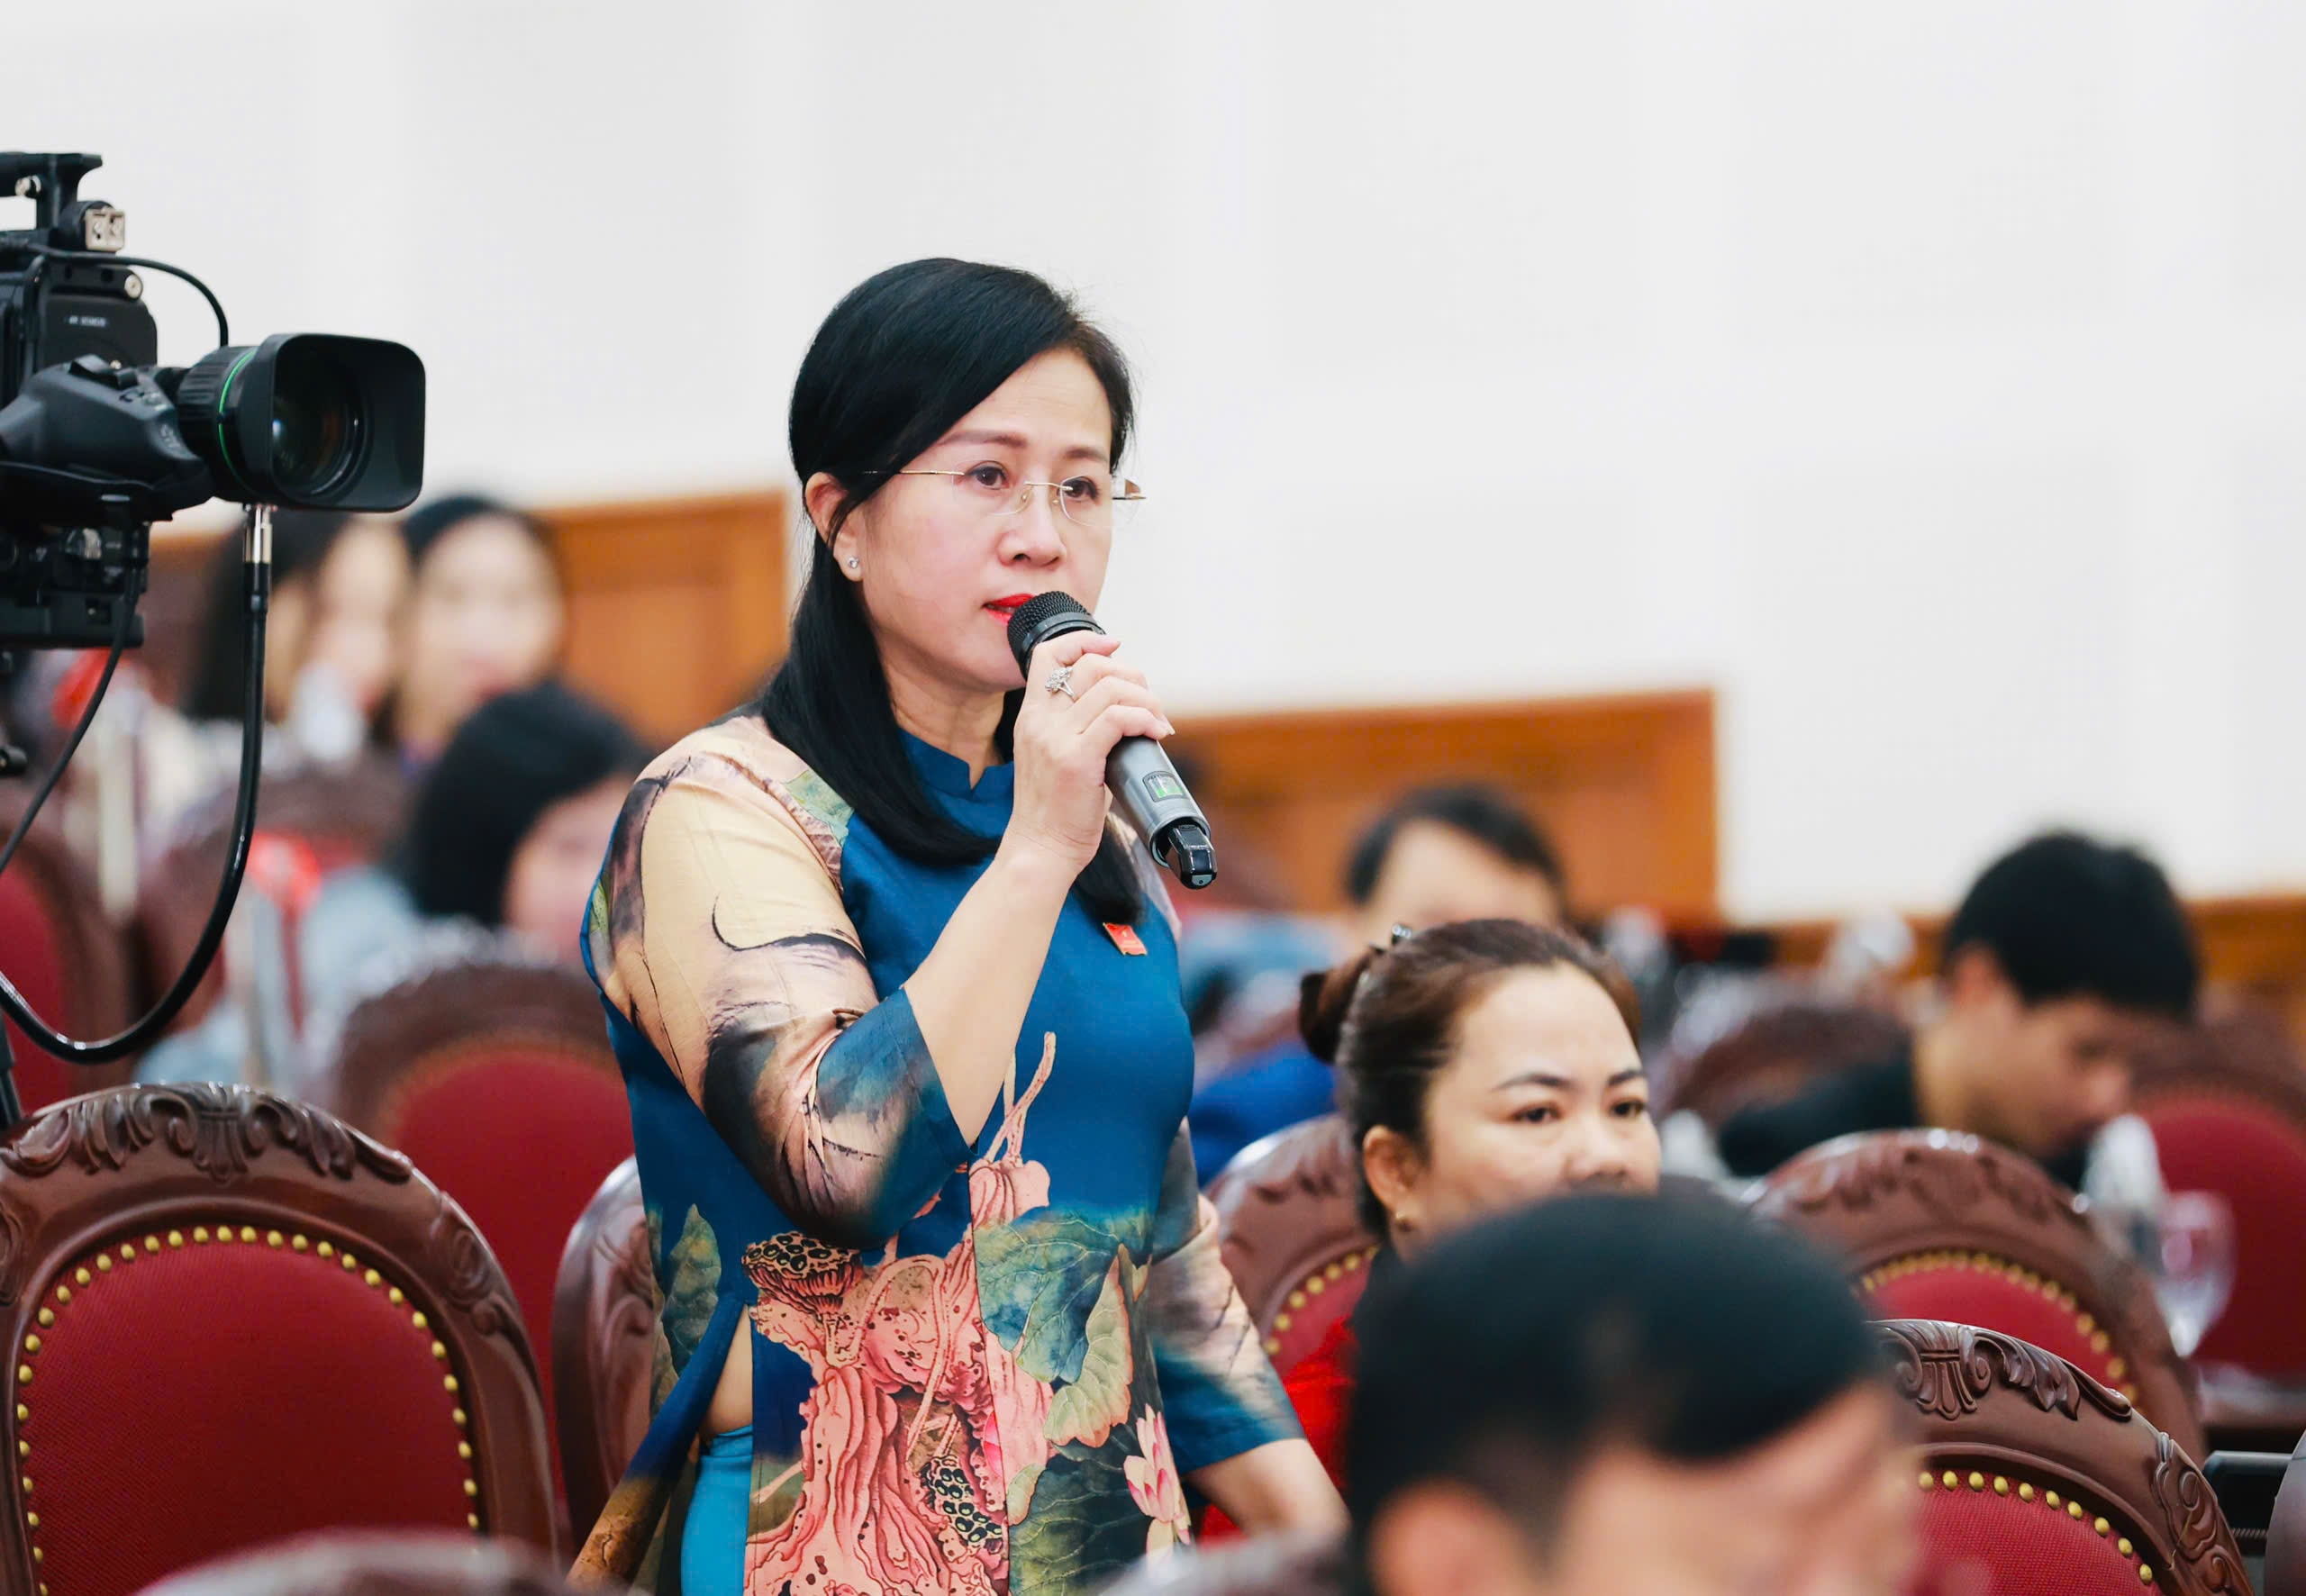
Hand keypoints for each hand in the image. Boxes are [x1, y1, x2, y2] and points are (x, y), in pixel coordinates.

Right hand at [1004, 630, 1174, 875]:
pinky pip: (1119, 719)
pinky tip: (1155, 733)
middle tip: (1149, 702)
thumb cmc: (1056, 808)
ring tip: (1157, 722)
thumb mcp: (1055, 755)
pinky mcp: (1076, 760)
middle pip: (1091, 666)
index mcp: (1031, 715)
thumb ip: (1079, 727)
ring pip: (1110, 689)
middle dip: (1131, 675)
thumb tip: (1126, 707)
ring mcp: (1056, 739)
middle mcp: (1039, 721)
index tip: (1115, 648)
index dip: (1085, 641)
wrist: (1041, 849)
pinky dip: (1145, 719)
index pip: (1049, 653)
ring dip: (1146, 699)